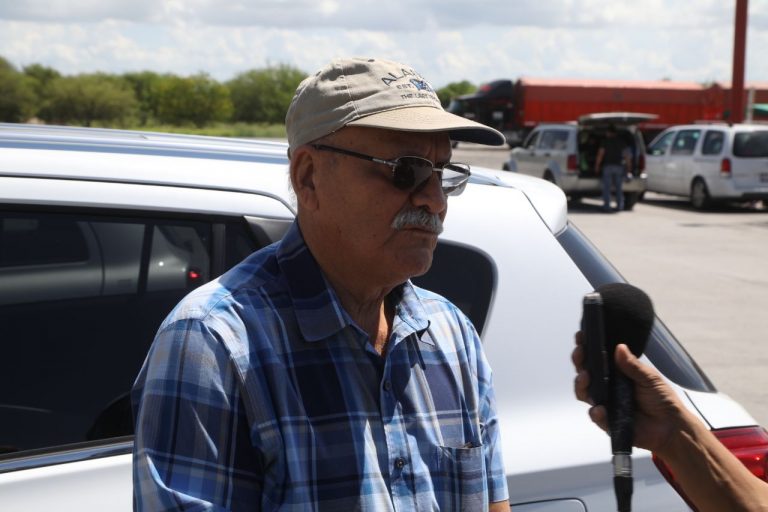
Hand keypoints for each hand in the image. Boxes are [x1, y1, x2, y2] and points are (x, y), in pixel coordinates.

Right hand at [572, 332, 686, 453]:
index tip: (581, 337)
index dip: (586, 348)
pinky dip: (595, 412)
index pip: (596, 358)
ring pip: (583, 392)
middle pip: (585, 371)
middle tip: (580, 353)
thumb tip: (619, 346)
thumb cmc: (662, 399)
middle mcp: (607, 386)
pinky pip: (595, 416)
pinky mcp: (607, 421)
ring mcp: (605, 403)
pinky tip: (600, 408)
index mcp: (616, 372)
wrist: (670, 427)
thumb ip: (633, 365)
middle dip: (579, 361)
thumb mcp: (650, 378)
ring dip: (581, 384)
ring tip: (585, 378)